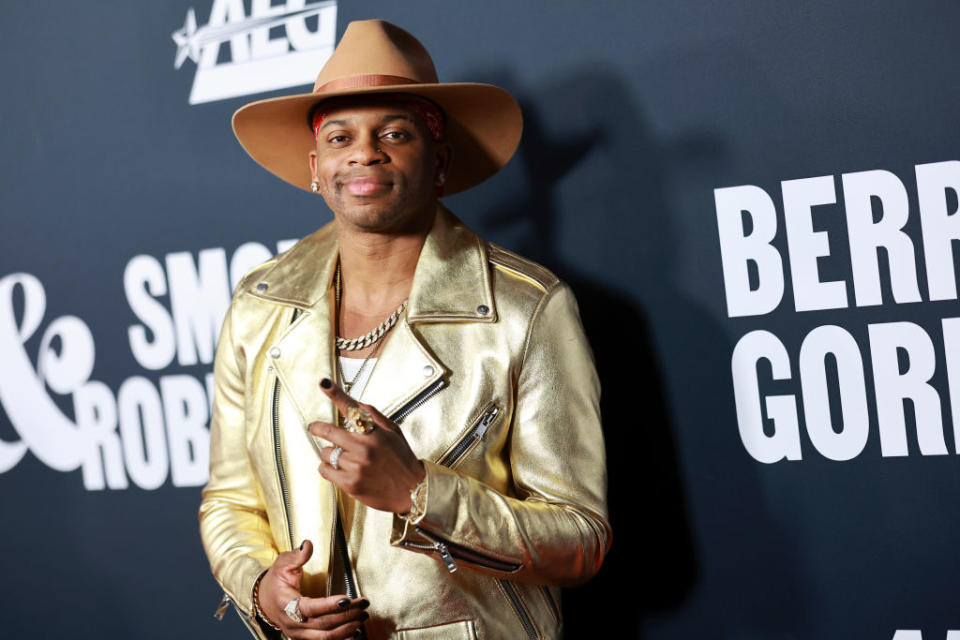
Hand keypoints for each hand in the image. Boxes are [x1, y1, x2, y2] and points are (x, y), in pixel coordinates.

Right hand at [258, 539, 369, 638]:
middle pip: (323, 624)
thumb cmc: (275, 582)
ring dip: (347, 628)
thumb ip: (297, 556)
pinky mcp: (306, 638)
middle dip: (346, 615)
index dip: (329, 605)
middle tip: (362, 604)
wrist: (265, 601)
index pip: (310, 608)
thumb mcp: (283, 564)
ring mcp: (299, 633)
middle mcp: (293, 623)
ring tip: (362, 616)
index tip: (347, 599)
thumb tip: (307, 544)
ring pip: (325, 636)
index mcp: (286, 604)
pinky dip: (341, 638)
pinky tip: (355, 632)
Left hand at [309, 378, 424, 512]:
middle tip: (315, 427)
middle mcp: (364, 448)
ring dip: (330, 453)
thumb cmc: (403, 461)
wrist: (412, 491)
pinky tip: (339, 468)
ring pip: (327, 453)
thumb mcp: (395, 433)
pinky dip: (328, 468)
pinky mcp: (350, 483)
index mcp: (375, 433)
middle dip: (318, 428)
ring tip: (343, 457)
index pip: (352, 409)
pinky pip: (325, 470)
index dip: (336, 394)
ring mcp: (355, 467)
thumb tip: (357, 404)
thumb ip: (375, 417)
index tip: (325, 384)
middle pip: (329, 431)